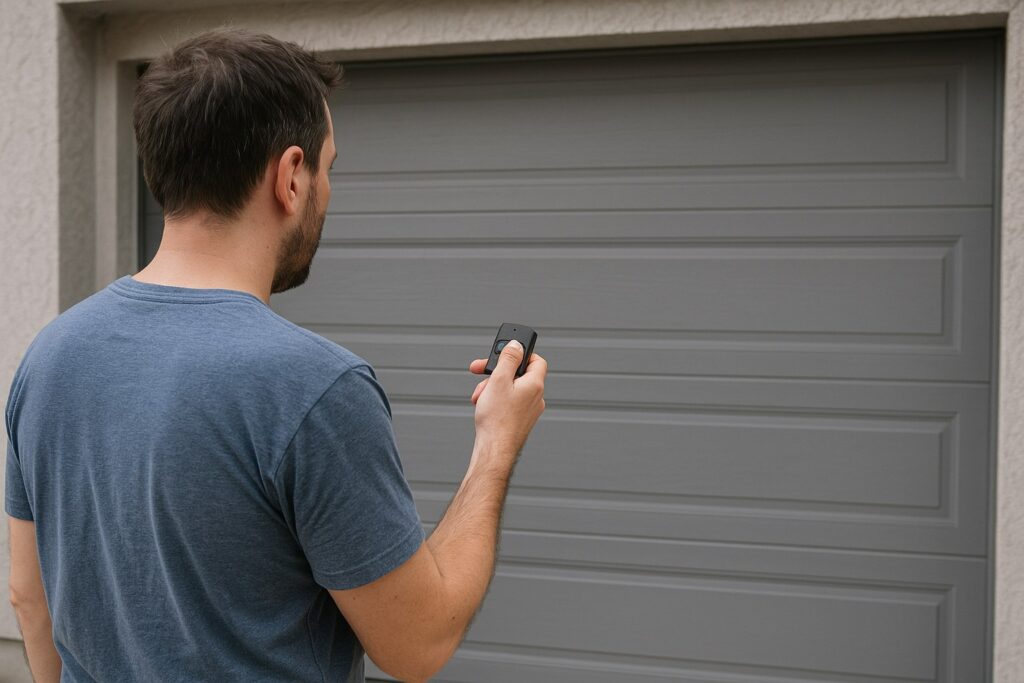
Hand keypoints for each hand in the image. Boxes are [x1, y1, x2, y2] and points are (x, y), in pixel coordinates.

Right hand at [468, 340, 546, 459]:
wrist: (494, 450)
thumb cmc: (497, 419)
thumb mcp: (499, 380)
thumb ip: (508, 359)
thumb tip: (516, 344)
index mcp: (534, 385)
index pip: (536, 360)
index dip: (521, 354)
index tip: (506, 353)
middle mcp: (536, 397)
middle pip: (518, 374)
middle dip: (497, 372)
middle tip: (481, 371)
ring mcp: (529, 410)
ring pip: (510, 389)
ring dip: (492, 388)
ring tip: (480, 396)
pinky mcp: (520, 420)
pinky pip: (509, 403)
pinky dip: (495, 400)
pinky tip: (483, 406)